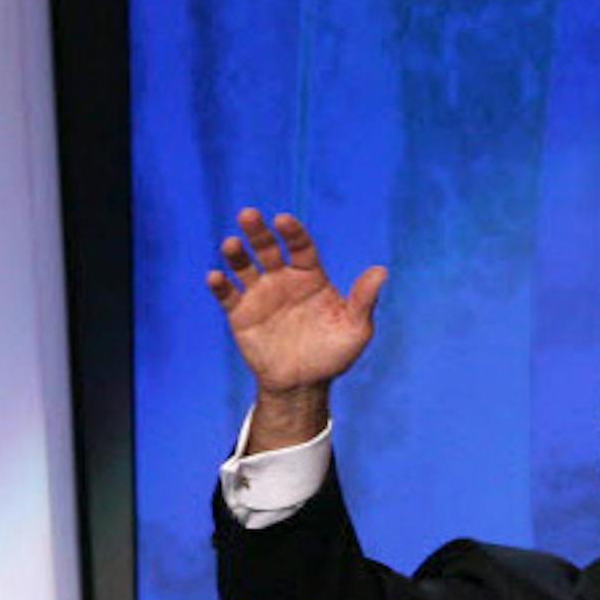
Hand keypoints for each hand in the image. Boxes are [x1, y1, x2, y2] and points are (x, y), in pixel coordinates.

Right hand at [205, 209, 386, 446]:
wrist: (304, 385)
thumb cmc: (334, 354)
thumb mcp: (355, 328)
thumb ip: (364, 299)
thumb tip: (382, 270)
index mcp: (310, 277)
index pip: (300, 247)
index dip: (292, 232)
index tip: (283, 220)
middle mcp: (282, 280)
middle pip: (268, 249)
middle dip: (258, 232)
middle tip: (248, 214)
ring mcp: (260, 295)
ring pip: (244, 266)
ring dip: (236, 254)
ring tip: (231, 244)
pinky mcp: (240, 314)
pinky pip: (227, 295)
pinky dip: (220, 285)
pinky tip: (217, 277)